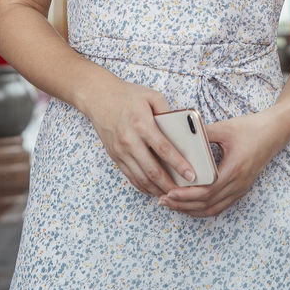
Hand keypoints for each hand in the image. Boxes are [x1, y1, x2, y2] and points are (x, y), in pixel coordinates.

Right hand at [83, 76, 198, 196]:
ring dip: (157, 189)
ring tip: (171, 194)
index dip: (179, 164)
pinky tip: (154, 189)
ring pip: (141, 178)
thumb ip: (167, 110)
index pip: (164, 149)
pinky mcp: (115, 157)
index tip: (191, 175)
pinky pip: (130, 177)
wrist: (99, 97)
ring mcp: (120, 151)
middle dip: (169, 184)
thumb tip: (181, 128)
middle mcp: (130, 140)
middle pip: (152, 170)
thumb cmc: (127, 95)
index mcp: (141, 123)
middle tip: (184, 192)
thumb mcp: (151, 95)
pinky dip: (143, 186)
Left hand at [158, 110, 278, 217]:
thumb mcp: (225, 127)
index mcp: (234, 169)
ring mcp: (241, 188)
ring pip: (214, 209)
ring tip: (174, 205)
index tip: (168, 193)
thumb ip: (203, 133)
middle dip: (183, 206)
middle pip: (207, 205)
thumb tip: (181, 136)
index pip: (206, 192)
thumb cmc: (251, 128)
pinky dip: (204, 208)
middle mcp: (239, 184)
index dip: (186, 196)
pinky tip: (192, 204)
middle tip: (163, 201)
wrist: (275, 131)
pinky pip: (221, 205)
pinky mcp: (242, 188)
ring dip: (192, 210)